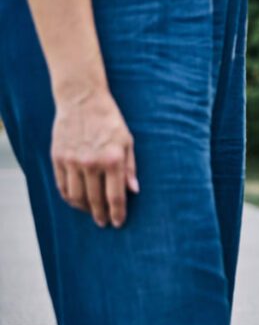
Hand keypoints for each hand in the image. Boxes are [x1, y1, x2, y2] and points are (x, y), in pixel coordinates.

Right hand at [51, 88, 137, 227]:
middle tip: (103, 222)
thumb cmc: (110, 121)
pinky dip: (69, 197)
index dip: (117, 213)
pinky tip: (76, 201)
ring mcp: (72, 162)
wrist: (82, 100)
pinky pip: (62, 186)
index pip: (116, 196)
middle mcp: (92, 163)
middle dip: (100, 214)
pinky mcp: (58, 158)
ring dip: (84, 209)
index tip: (118, 223)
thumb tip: (134, 191)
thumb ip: (130, 168)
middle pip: (95, 200)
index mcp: (113, 160)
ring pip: (76, 197)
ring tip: (90, 212)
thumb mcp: (128, 141)